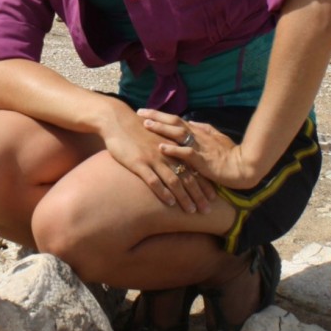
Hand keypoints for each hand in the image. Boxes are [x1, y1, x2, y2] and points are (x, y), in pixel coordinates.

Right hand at [98, 101, 215, 213]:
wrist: (117, 120)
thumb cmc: (136, 128)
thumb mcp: (157, 135)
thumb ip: (168, 147)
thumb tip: (176, 159)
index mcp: (173, 147)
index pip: (194, 167)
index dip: (204, 182)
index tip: (213, 196)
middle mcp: (167, 153)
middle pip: (188, 176)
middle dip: (199, 194)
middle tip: (207, 209)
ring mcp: (153, 158)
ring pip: (174, 180)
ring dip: (184, 197)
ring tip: (191, 211)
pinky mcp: (139, 162)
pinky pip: (154, 180)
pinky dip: (163, 192)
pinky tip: (170, 203)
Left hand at [137, 109, 261, 190]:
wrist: (243, 166)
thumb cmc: (230, 154)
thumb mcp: (216, 138)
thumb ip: (203, 130)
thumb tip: (191, 122)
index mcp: (199, 131)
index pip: (176, 120)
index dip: (160, 115)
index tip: (145, 111)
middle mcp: (198, 136)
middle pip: (174, 122)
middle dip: (156, 117)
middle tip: (139, 112)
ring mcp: (200, 146)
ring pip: (177, 133)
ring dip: (161, 128)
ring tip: (146, 124)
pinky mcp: (202, 160)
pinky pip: (185, 153)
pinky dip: (172, 149)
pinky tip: (160, 147)